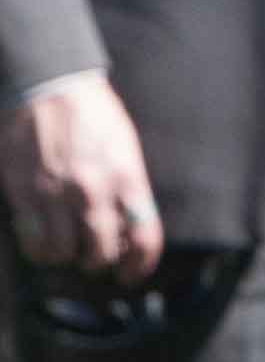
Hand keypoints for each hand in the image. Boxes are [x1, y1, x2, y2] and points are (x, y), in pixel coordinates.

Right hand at [4, 76, 158, 281]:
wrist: (48, 87)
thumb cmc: (92, 115)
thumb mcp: (125, 147)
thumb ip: (128, 186)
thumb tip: (128, 225)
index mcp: (127, 177)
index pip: (144, 236)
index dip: (140, 264)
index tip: (132, 274)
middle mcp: (94, 190)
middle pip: (100, 252)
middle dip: (98, 261)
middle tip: (93, 257)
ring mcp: (56, 194)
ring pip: (62, 253)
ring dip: (65, 257)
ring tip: (65, 248)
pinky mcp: (24, 194)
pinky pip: (33, 241)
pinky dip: (39, 249)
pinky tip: (42, 242)